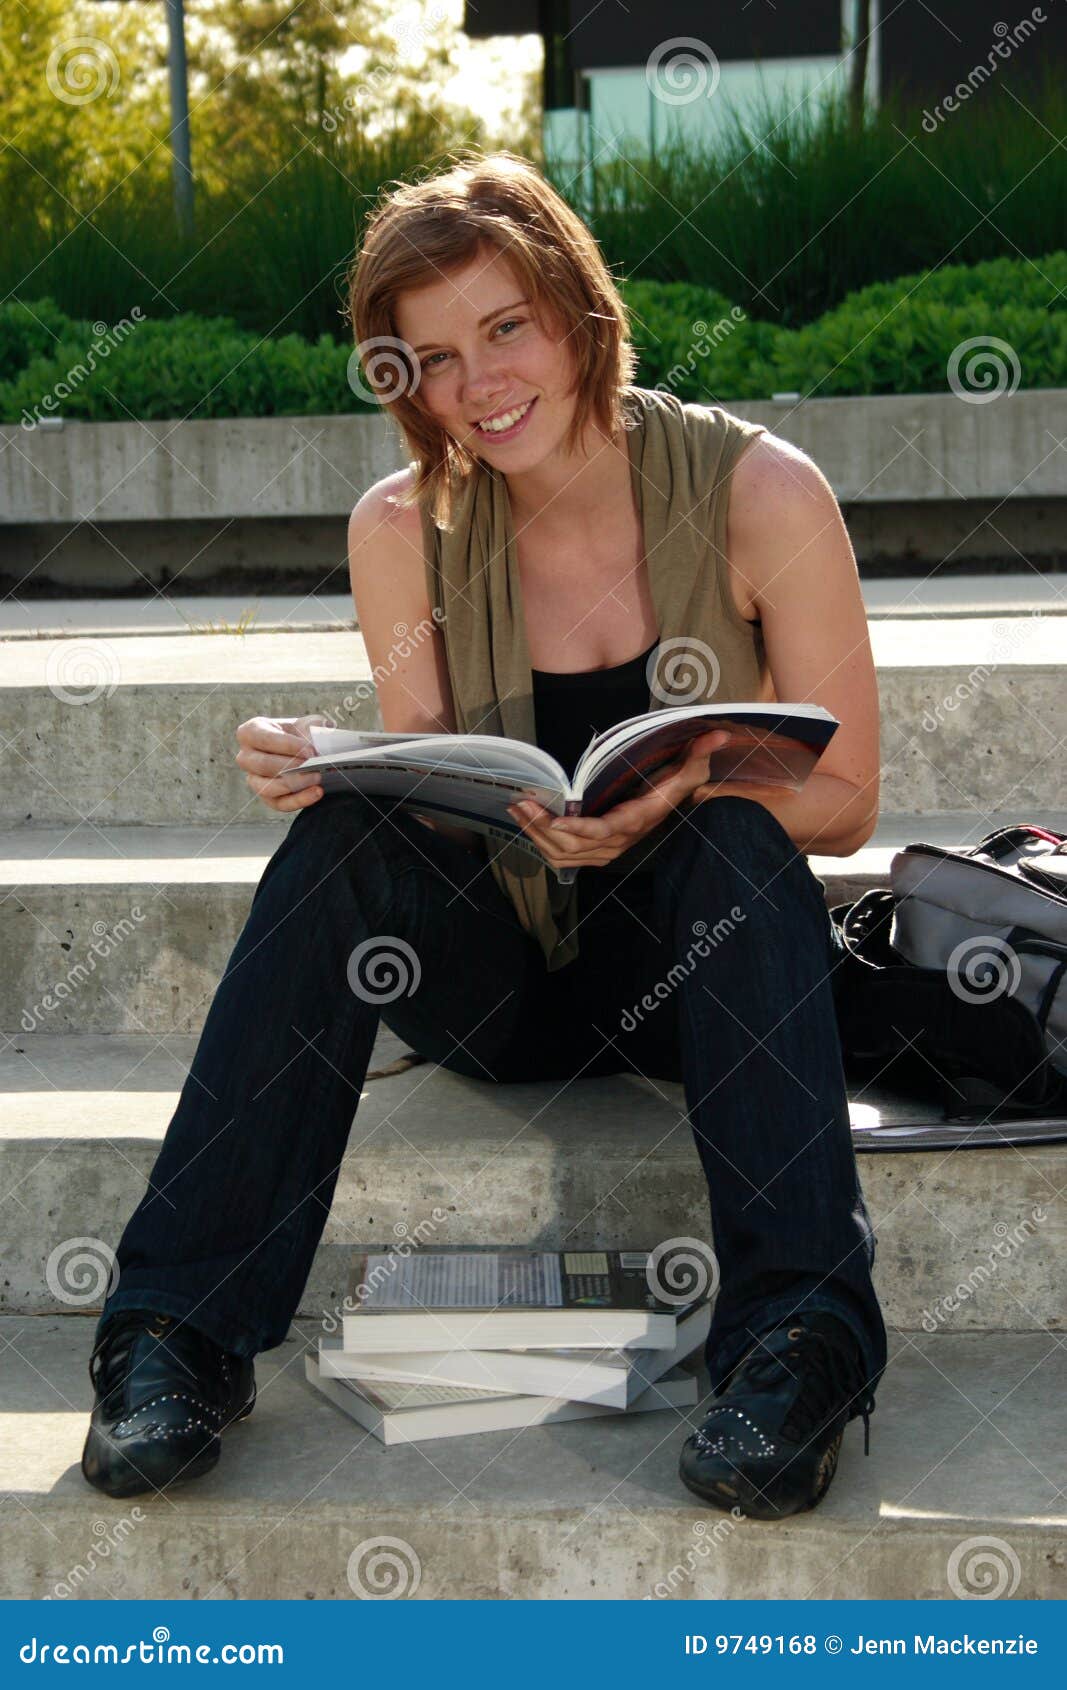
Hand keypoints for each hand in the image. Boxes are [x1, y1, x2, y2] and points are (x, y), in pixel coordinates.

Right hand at [235, 713, 329, 813]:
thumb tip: (320, 738)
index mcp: (252, 732)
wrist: (308, 753)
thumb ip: (315, 727)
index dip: (287, 745)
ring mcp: (254, 779)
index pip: (264, 739)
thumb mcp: (309, 723)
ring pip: (267, 788)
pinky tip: (317, 792)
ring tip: (317, 778)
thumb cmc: (303, 734)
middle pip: (263, 765)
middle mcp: (246, 757)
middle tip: (314, 765)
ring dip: (294, 784)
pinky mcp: (266, 798)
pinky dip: (299, 800)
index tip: (310, 750)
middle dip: (290, 766)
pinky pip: (279, 803)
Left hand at [505, 728, 731, 871]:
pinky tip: (525, 823)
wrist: (666, 810)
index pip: (604, 831)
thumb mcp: (687, 772)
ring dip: (536, 835)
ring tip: (516, 810)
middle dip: (542, 827)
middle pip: (573, 845)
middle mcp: (616, 843)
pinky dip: (540, 844)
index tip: (556, 819)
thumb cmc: (672, 787)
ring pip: (561, 854)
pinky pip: (560, 857)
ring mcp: (602, 851)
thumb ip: (699, 754)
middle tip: (520, 803)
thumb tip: (720, 733)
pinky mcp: (591, 853)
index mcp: (634, 822)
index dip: (579, 829)